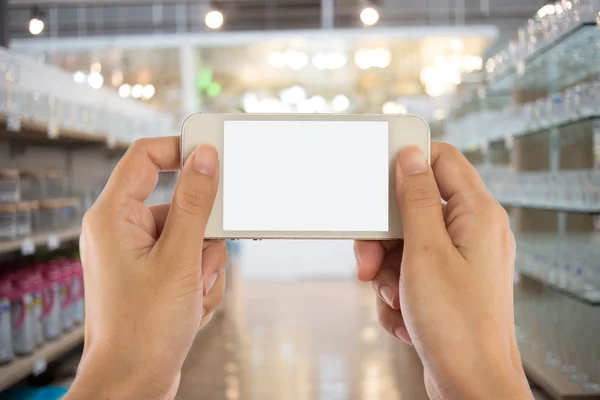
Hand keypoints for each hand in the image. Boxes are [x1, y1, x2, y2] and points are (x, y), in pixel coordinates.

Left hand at [66, 137, 226, 399]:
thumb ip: (195, 203)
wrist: (134, 383)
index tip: (215, 157)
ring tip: (188, 297)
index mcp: (114, 217)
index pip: (146, 157)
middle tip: (197, 263)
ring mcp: (142, 256)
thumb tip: (205, 159)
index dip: (181, 150)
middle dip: (202, 238)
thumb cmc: (143, 328)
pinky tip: (188, 309)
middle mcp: (124, 231)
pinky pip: (194, 261)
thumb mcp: (179, 258)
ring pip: (195, 237)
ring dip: (204, 267)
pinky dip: (201, 283)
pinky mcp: (157, 276)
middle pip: (182, 204)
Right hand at [355, 143, 531, 399]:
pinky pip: (408, 273)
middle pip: (412, 209)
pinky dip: (398, 294)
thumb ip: (416, 199)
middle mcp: (471, 233)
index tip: (377, 178)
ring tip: (396, 299)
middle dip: (384, 239)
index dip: (407, 162)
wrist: (470, 386)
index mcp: (477, 214)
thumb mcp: (425, 252)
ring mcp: (458, 262)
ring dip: (387, 273)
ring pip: (404, 245)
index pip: (442, 160)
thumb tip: (411, 157)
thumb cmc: (457, 325)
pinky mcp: (445, 287)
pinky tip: (406, 318)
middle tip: (370, 263)